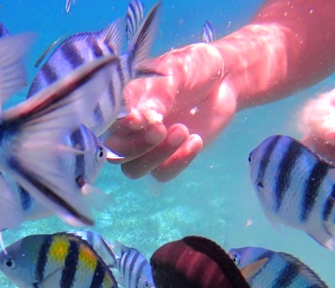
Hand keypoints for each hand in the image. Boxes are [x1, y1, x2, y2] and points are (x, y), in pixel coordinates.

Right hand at [105, 43, 234, 181]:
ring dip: (157, 156)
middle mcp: (130, 127)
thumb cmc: (194, 67)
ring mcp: (148, 146)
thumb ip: (157, 97)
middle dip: (138, 146)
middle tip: (162, 129)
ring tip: (184, 131)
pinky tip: (196, 140)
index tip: (141, 120)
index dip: (121, 127)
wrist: (225, 78)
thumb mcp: (176, 73)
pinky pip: (162, 173)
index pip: (109, 124)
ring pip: (134, 169)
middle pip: (116, 153)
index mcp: (125, 103)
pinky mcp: (169, 157)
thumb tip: (136, 119)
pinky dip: (178, 162)